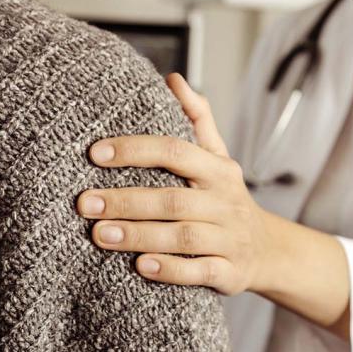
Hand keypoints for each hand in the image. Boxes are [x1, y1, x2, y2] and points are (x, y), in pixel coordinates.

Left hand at [77, 74, 275, 295]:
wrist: (268, 250)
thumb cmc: (227, 198)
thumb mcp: (218, 158)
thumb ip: (196, 119)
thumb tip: (173, 79)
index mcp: (218, 169)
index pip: (175, 152)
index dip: (135, 150)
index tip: (95, 153)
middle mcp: (225, 202)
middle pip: (173, 198)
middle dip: (126, 200)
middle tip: (84, 202)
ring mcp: (229, 238)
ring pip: (183, 237)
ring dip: (140, 235)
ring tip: (99, 234)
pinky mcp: (229, 272)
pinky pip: (201, 272)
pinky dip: (171, 270)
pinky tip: (141, 266)